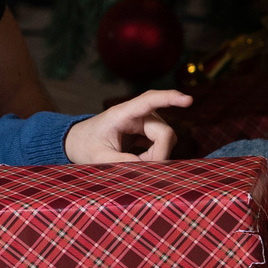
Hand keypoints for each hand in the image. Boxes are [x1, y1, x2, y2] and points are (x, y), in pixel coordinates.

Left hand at [64, 90, 192, 164]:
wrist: (79, 141)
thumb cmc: (86, 146)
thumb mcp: (99, 157)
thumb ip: (123, 162)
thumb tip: (151, 168)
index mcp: (122, 114)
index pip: (149, 100)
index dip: (170, 99)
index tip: (188, 100)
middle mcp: (138, 114)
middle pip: (165, 132)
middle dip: (158, 154)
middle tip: (140, 168)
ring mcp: (146, 121)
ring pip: (166, 140)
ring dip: (155, 156)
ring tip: (133, 161)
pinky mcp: (149, 130)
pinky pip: (163, 144)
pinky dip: (154, 156)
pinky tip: (137, 157)